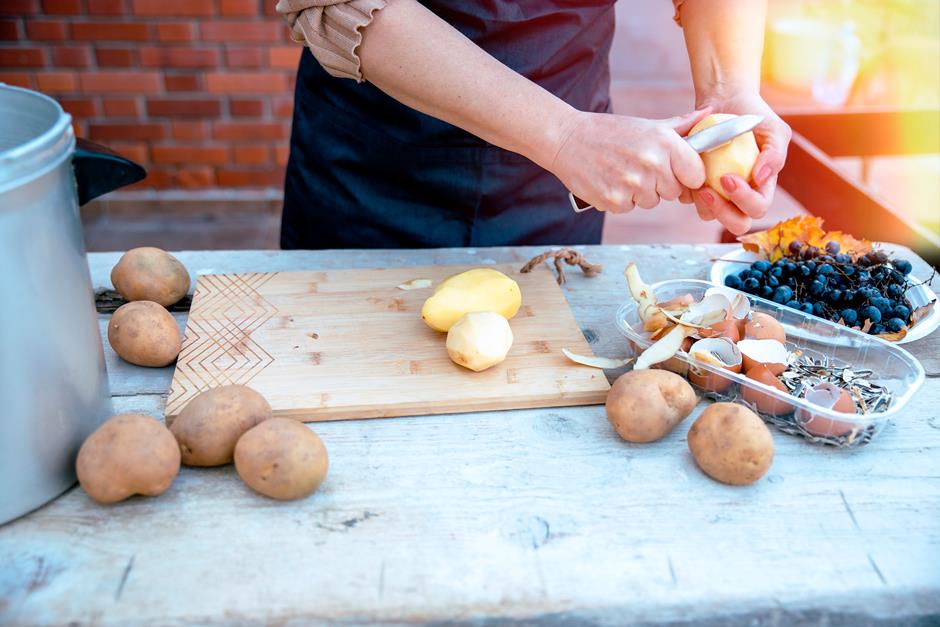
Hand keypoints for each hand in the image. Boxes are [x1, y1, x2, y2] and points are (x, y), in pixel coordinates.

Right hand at [550, 108, 711, 212]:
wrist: (567, 140)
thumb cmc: (609, 131)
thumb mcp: (646, 125)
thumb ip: (680, 126)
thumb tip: (710, 114)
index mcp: (665, 143)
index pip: (696, 175)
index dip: (686, 175)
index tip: (674, 171)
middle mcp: (652, 165)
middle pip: (673, 192)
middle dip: (660, 184)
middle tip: (639, 167)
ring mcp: (633, 185)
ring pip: (651, 202)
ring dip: (639, 192)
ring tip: (621, 172)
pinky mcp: (614, 201)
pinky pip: (628, 207)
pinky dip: (620, 199)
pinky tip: (609, 180)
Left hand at [683, 92, 791, 234]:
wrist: (725, 101)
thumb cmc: (752, 116)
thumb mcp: (773, 129)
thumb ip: (775, 153)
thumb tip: (762, 177)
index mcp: (762, 185)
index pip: (758, 208)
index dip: (744, 200)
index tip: (728, 178)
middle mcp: (740, 194)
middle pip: (737, 223)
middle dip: (723, 212)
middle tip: (708, 190)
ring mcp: (718, 192)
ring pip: (710, 216)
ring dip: (702, 203)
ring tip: (696, 181)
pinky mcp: (697, 185)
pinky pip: (690, 200)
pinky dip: (687, 191)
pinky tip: (685, 173)